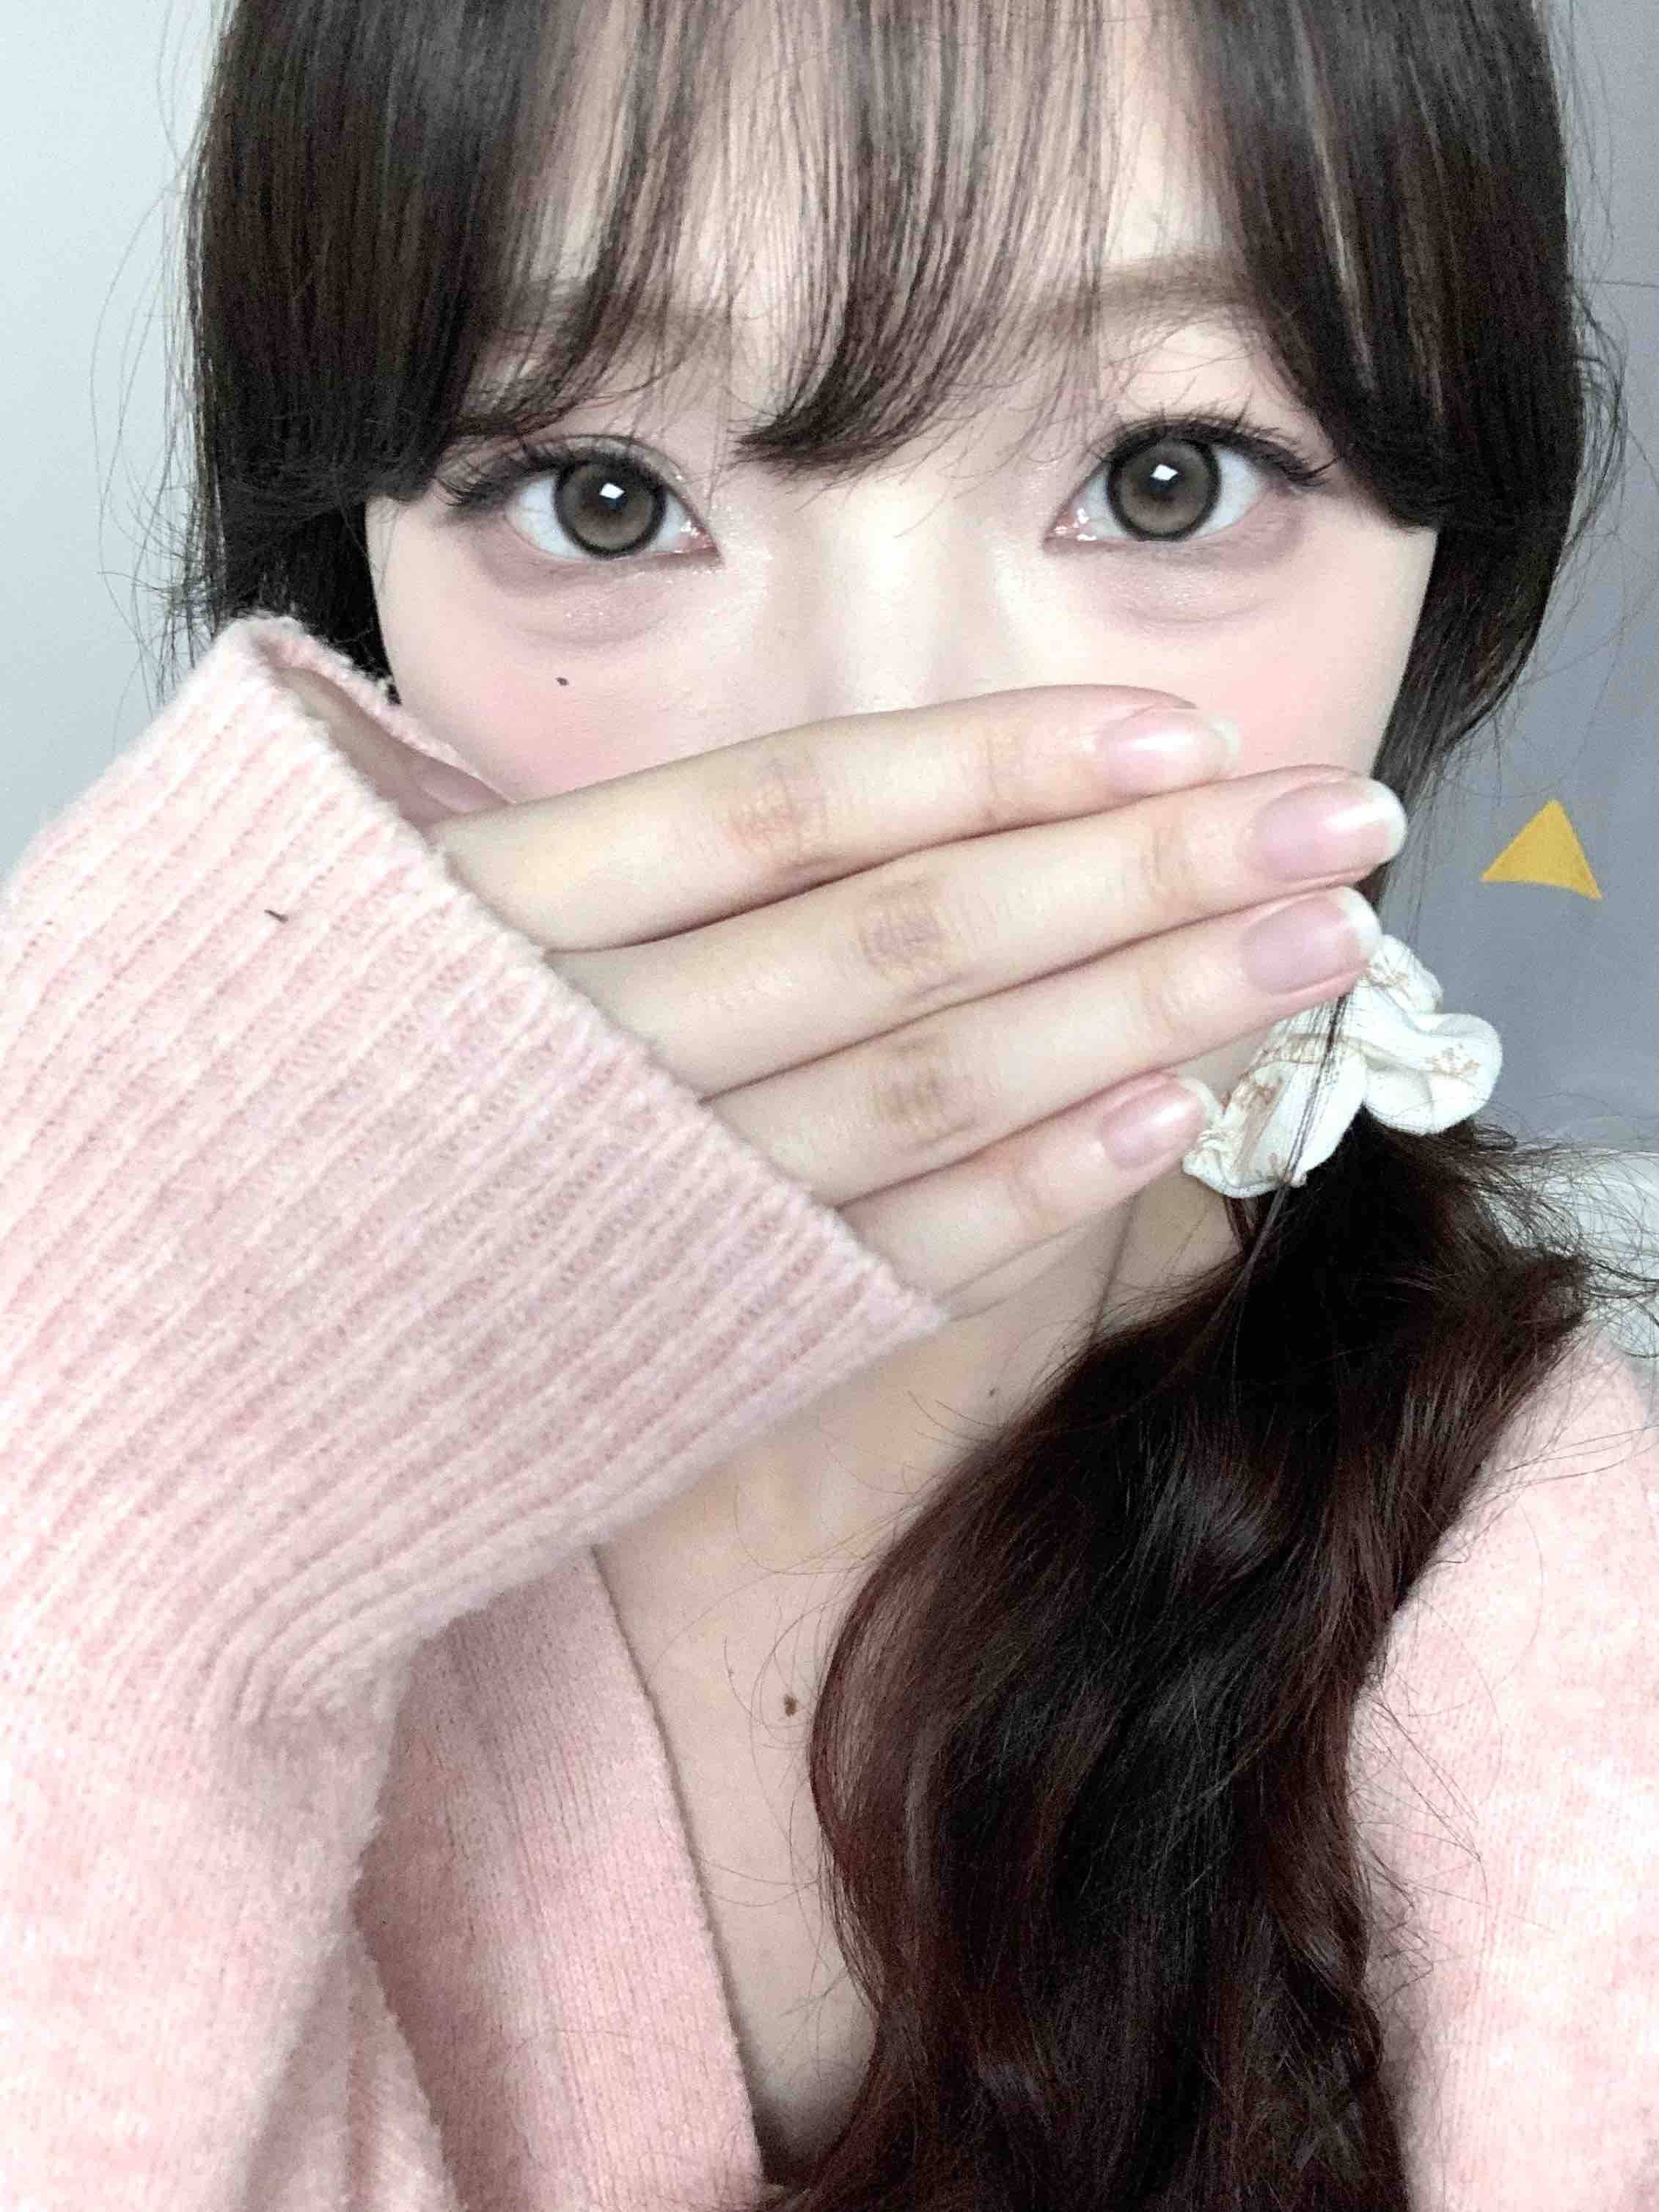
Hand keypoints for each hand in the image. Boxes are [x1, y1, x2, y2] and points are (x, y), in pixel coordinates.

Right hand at [284, 668, 1392, 1319]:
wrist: (174, 1384)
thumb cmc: (271, 1115)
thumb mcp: (355, 930)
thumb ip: (545, 850)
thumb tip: (734, 772)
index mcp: (504, 921)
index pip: (792, 812)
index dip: (994, 765)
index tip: (1169, 735)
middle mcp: (597, 1057)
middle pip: (910, 941)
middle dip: (1141, 876)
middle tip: (1340, 821)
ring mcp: (658, 1212)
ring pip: (935, 1092)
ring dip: (1145, 1012)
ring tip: (1313, 949)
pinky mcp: (700, 1339)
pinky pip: (898, 1256)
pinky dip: (1043, 1187)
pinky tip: (1177, 1111)